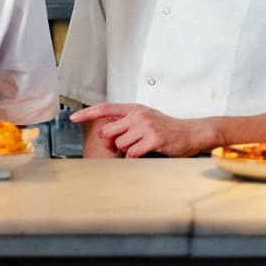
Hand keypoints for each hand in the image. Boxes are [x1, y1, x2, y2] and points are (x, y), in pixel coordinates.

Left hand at [68, 102, 205, 157]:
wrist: (191, 132)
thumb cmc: (168, 129)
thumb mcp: (146, 119)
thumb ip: (127, 122)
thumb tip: (106, 134)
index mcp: (134, 108)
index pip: (105, 108)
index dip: (87, 113)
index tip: (74, 118)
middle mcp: (138, 115)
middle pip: (107, 131)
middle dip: (109, 143)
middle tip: (120, 146)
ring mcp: (146, 126)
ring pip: (120, 144)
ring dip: (127, 151)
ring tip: (141, 147)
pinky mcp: (153, 139)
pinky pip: (132, 153)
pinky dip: (135, 157)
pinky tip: (146, 152)